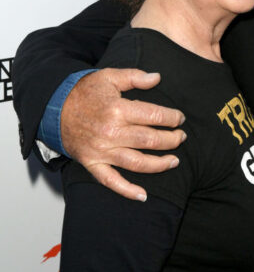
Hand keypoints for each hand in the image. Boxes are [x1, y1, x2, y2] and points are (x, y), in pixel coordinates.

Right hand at [60, 69, 185, 200]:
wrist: (54, 108)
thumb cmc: (84, 92)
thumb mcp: (109, 76)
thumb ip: (134, 76)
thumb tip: (157, 78)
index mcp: (117, 110)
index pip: (154, 116)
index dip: (172, 118)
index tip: (179, 118)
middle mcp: (111, 133)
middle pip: (150, 140)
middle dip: (171, 140)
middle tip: (181, 137)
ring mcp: (101, 151)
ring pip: (137, 163)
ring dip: (159, 164)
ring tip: (175, 161)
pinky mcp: (92, 163)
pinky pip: (111, 181)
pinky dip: (127, 190)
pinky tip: (143, 195)